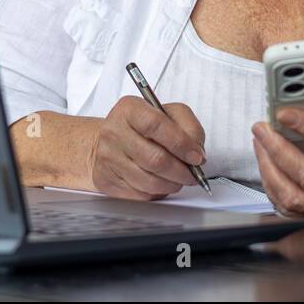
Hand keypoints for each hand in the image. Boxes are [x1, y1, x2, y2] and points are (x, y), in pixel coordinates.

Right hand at [88, 96, 205, 200]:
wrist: (111, 139)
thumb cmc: (143, 126)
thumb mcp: (169, 113)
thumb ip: (189, 126)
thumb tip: (196, 151)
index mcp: (130, 109)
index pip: (156, 126)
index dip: (181, 144)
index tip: (196, 156)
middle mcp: (114, 132)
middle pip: (154, 159)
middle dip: (181, 171)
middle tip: (193, 173)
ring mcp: (108, 158)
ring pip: (149, 181)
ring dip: (172, 184)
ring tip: (179, 178)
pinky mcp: (107, 180)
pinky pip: (140, 194)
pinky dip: (158, 192)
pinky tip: (161, 183)